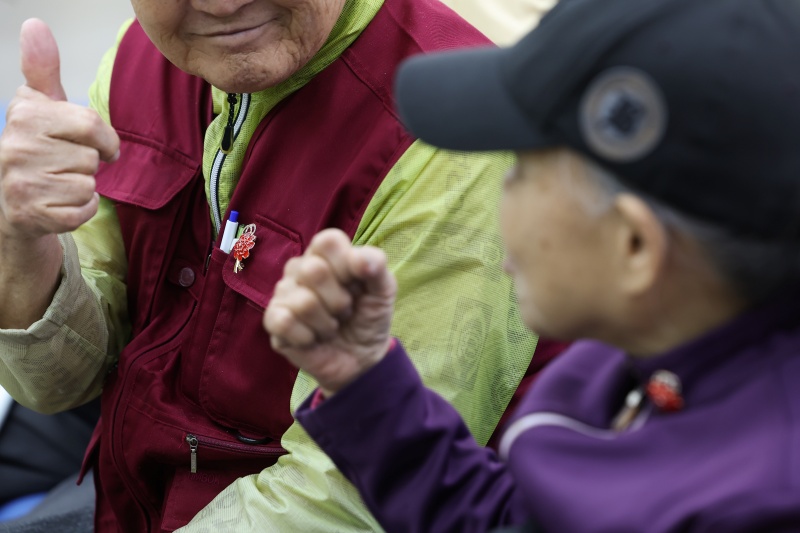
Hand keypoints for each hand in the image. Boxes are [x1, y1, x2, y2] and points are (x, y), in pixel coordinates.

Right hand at [0, 19, 119, 241]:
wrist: (12, 200)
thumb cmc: (39, 149)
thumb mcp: (41, 106)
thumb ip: (43, 69)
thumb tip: (36, 25)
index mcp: (24, 115)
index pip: (90, 123)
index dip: (104, 138)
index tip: (96, 144)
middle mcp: (15, 147)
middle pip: (91, 157)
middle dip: (88, 164)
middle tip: (65, 165)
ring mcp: (21, 183)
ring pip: (88, 184)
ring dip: (83, 187)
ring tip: (59, 182)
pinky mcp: (32, 214)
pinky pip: (83, 210)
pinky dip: (81, 209)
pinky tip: (61, 203)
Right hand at [265, 229, 396, 396]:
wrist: (361, 359)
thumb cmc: (368, 317)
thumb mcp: (384, 291)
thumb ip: (377, 266)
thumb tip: (360, 258)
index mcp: (324, 254)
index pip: (327, 241)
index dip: (347, 266)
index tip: (357, 285)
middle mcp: (299, 269)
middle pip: (314, 271)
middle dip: (339, 301)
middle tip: (343, 311)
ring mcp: (283, 294)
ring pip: (304, 302)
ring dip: (327, 324)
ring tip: (330, 327)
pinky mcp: (273, 322)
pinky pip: (284, 322)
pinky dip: (307, 338)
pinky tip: (312, 339)